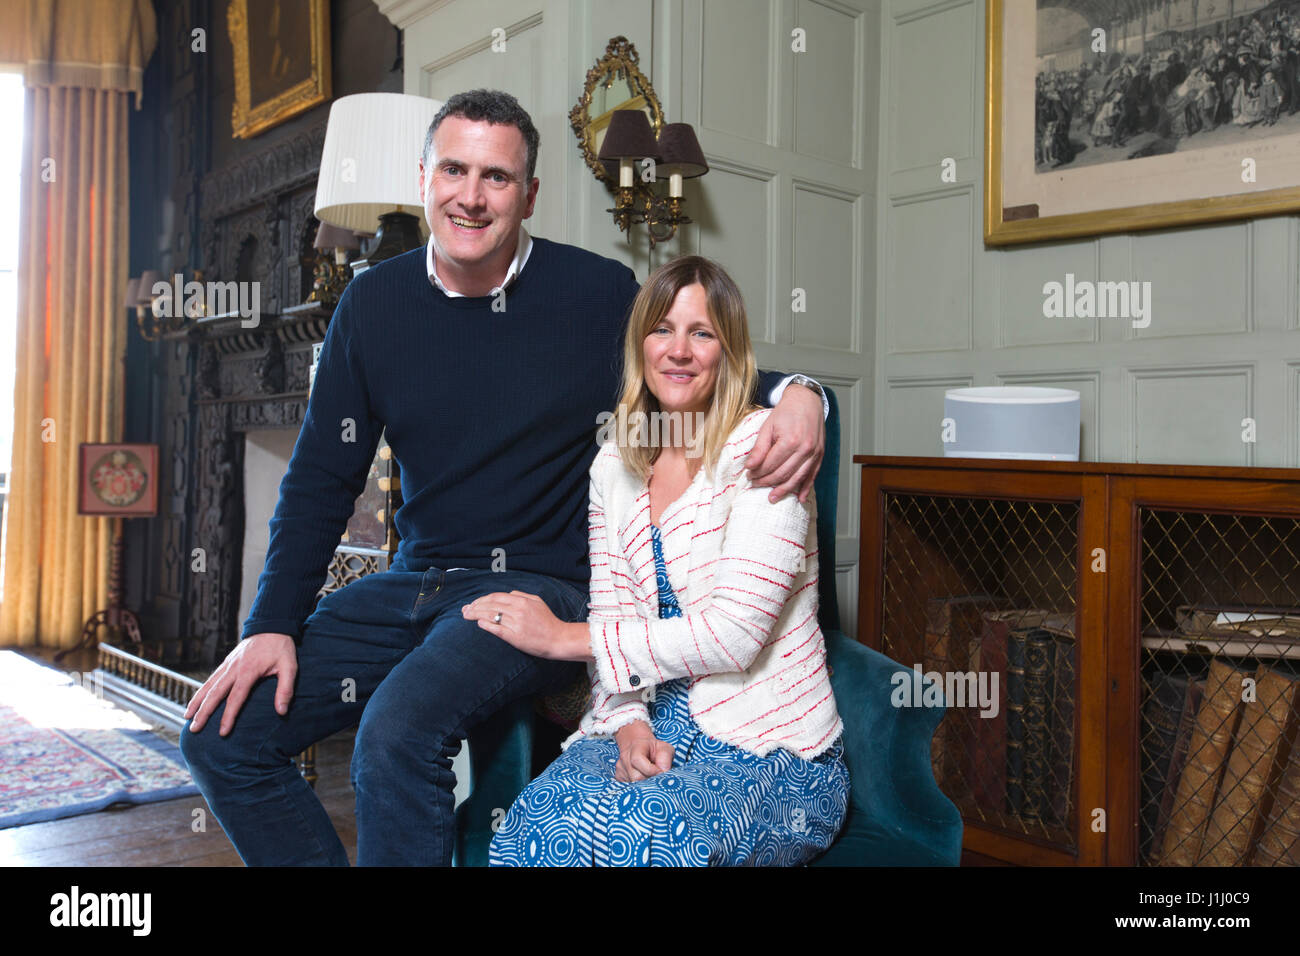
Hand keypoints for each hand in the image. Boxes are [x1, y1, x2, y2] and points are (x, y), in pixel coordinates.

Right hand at [184, 632, 296, 735]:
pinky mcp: (226, 663)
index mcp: (249, 671)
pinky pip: (210, 679)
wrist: (272, 625)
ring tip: (187, 717)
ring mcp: (227, 665)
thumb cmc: (282, 647)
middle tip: (194, 729)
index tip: (222, 732)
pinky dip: (200, 691)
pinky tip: (195, 701)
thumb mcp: (290, 667)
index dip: (228, 716)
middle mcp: (234, 668)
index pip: (235, 698)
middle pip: (215, 693)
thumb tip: (281, 712)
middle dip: (203, 713)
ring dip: (196, 702)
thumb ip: (285, 689)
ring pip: (208, 686)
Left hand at [462, 590, 586, 659]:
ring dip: (476, 615)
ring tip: (467, 616)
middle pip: (490, 605)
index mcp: (522, 601)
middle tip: (464, 610)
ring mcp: (516, 624)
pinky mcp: (515, 637)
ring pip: (491, 616)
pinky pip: (497, 629)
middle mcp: (518, 610)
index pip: (496, 597)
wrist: (558, 639)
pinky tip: (479, 623)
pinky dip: (486, 625)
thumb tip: (508, 594)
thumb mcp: (537, 602)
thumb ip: (522, 595)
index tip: (473, 603)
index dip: (482, 599)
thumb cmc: (548, 621)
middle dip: (474, 606)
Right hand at [614, 720, 673, 781]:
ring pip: (633, 784)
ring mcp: (620, 768)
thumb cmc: (653, 748)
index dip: (651, 770)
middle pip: (636, 777)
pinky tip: (642, 778)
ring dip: (645, 784)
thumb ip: (665, 758)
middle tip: (657, 776)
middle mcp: (624, 758)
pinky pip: (629, 786)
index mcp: (635, 747)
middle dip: (650, 780)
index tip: (661, 771)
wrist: (636, 744)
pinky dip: (638, 785)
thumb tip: (663, 772)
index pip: (637, 760)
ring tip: (650, 776)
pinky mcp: (618, 777)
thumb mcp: (664, 748)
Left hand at [746, 383, 825, 502]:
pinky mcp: (820, 455)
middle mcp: (804, 449)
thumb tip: (750, 467)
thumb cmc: (786, 412)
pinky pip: (813, 475)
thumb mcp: (767, 427)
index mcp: (790, 440)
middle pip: (783, 473)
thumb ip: (759, 448)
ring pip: (797, 478)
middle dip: (767, 482)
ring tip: (772, 498)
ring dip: (784, 490)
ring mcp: (814, 453)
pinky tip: (800, 498)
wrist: (806, 401)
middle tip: (756, 485)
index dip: (758, 472)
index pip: (770, 464)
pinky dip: (806, 488)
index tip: (749, 475)